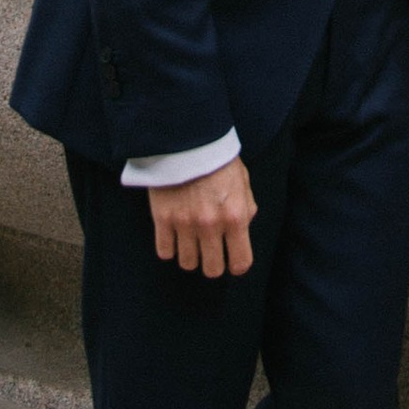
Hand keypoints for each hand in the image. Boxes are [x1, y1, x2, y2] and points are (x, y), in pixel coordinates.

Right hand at [149, 156, 256, 278]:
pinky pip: (164, 252)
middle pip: (212, 269)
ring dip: (190, 255)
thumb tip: (243, 230)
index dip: (237, 265)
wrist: (187, 139)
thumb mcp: (243, 182)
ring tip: (191, 241)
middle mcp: (211, 225)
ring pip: (187, 263)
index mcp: (235, 216)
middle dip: (213, 264)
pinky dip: (169, 248)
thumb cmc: (218, 159)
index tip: (232, 260)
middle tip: (210, 252)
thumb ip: (246, 209)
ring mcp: (185, 224)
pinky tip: (173, 235)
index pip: (240, 262)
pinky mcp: (162, 219)